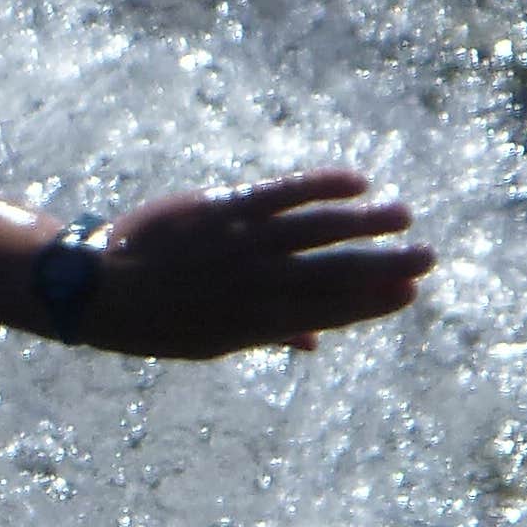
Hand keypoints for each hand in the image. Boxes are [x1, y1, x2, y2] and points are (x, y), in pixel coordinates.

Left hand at [84, 170, 432, 359]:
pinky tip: (357, 182)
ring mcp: (243, 243)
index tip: (408, 294)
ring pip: (318, 230)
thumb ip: (267, 335)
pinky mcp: (226, 207)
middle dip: (384, 267)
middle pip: (334, 273)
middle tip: (428, 260)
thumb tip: (313, 344)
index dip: (371, 303)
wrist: (98, 287)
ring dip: (365, 223)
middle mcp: (258, 284)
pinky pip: (284, 192)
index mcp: (257, 324)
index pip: (328, 312)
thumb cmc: (157, 320)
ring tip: (404, 218)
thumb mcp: (211, 342)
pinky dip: (322, 185)